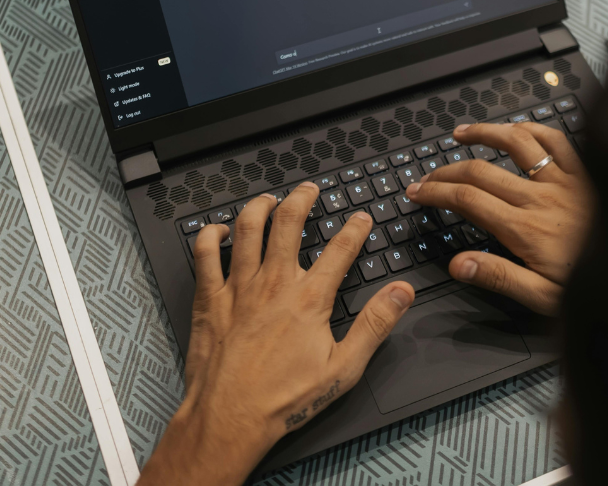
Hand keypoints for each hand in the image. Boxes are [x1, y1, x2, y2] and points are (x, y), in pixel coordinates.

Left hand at [139, 183, 414, 485]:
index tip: (361, 218)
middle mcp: (274, 283)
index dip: (355, 228)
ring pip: (249, 228)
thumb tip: (402, 293)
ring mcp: (239, 287)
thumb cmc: (283, 400)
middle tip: (309, 189)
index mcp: (309, 299)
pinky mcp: (211, 298)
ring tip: (270, 199)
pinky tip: (220, 229)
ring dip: (260, 206)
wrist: (229, 419)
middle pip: (289, 223)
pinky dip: (211, 234)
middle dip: (302, 198)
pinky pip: (205, 253)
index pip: (339, 249)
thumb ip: (375, 325)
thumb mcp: (343, 369)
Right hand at [405, 122, 593, 314]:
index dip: (435, 192)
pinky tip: (517, 129)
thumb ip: (499, 277)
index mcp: (525, 229)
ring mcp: (563, 181)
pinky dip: (532, 129)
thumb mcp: (543, 298)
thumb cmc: (596, 288)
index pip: (466, 200)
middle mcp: (540, 198)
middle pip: (480, 171)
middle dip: (446, 170)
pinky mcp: (585, 174)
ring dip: (484, 134)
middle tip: (428, 176)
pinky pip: (556, 140)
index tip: (417, 192)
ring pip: (515, 143)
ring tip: (461, 134)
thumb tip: (458, 264)